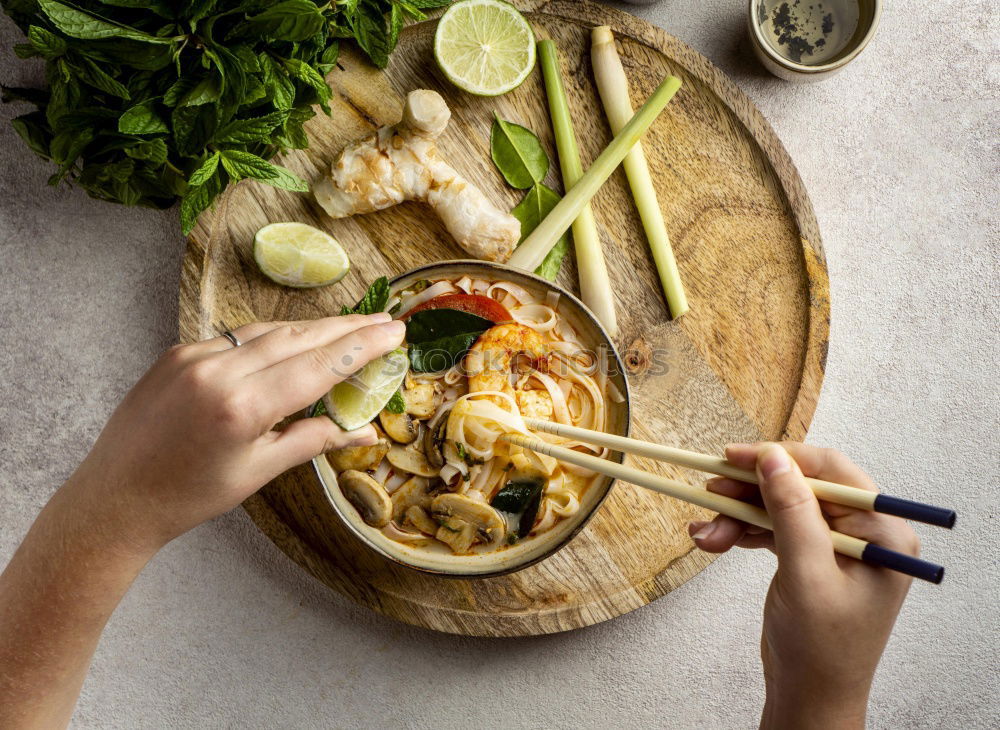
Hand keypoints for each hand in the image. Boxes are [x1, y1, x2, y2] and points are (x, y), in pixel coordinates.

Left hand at [67, 313, 404, 553]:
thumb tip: (366, 432)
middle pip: (298, 338)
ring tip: (350, 326)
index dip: (362, 347)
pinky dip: (272, 337)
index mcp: (242, 407)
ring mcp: (193, 356)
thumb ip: (312, 441)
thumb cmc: (189, 496)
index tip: (395, 332)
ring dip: (312, 328)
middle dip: (346, 328)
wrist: (114, 498)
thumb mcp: (258, 473)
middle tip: (384, 320)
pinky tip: (294, 340)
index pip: (318, 366)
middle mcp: (218, 371)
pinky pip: (238, 338)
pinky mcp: (176, 353)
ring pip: (269, 332)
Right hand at [687, 443, 918, 728]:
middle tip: (711, 490)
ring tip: (705, 532)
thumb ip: (792, 511)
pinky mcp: (810, 557)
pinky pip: (773, 528)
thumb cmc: (821, 651)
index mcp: (881, 531)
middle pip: (799, 487)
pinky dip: (742, 531)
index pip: (831, 472)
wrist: (810, 699)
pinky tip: (716, 539)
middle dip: (751, 492)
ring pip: (779, 506)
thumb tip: (774, 458)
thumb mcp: (806, 575)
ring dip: (738, 515)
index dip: (781, 458)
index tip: (736, 457)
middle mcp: (863, 531)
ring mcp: (835, 545)